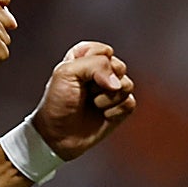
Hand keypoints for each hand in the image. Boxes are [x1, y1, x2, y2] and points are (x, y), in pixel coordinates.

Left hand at [29, 41, 134, 160]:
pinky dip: (115, 111)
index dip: (93, 64)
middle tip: (85, 92)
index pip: (103, 51)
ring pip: (127, 85)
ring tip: (92, 104)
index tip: (77, 75)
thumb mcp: (66, 73)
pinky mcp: (121, 108)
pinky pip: (130, 102)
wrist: (58, 135)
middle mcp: (101, 71)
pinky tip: (102, 115)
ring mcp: (112, 90)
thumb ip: (94, 66)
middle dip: (101, 82)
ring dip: (107, 98)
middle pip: (119, 66)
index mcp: (85, 57)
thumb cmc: (58, 102)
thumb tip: (118, 83)